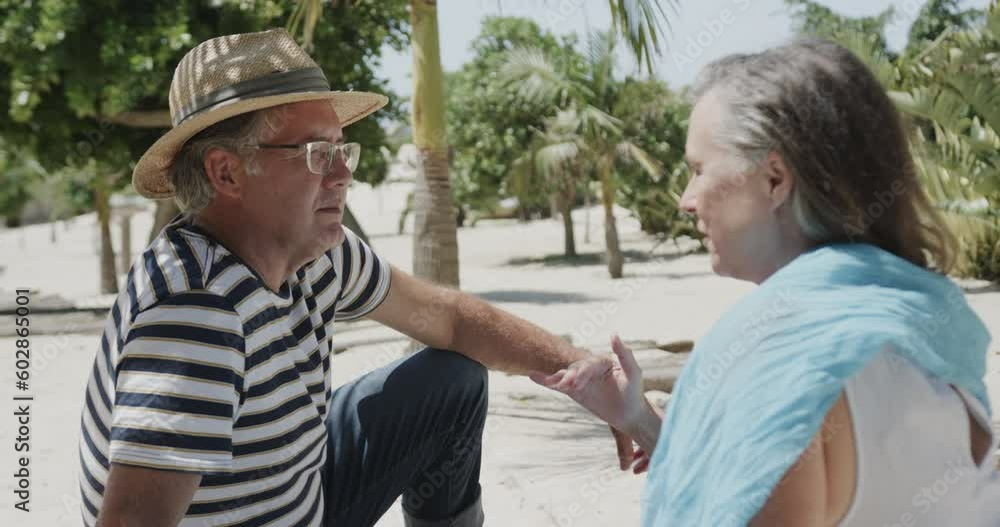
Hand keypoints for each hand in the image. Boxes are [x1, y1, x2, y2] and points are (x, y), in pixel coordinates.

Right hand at [529, 336, 650, 470]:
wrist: (629, 414)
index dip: (582, 371)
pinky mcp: (574, 390)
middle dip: (570, 377)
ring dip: (556, 379)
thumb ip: (625, 354)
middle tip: (567, 385)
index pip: (590, 363)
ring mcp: (580, 379)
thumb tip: (613, 334)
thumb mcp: (633, 373)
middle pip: (575, 369)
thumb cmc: (634, 392)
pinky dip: (545, 380)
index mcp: (603, 361)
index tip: (576, 381)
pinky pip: (558, 384)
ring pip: (564, 376)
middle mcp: (590, 367)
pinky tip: (532, 376)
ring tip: (544, 380)